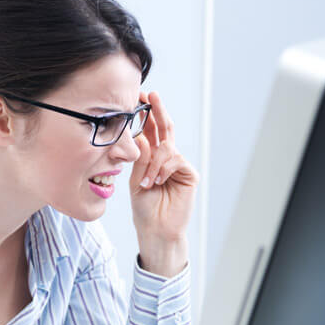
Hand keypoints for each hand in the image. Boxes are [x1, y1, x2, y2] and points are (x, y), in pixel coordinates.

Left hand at [129, 91, 198, 275]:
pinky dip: (163, 169)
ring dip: (154, 162)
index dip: (146, 114)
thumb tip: (140, 136)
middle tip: (152, 95)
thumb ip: (140, 159)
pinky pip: (175, 160)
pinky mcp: (189, 174)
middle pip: (164, 128)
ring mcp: (178, 165)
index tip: (138, 97)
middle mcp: (166, 158)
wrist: (155, 229)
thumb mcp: (135, 180)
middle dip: (158, 110)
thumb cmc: (144, 208)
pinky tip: (156, 182)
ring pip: (167, 148)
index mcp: (151, 157)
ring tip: (147, 181)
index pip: (150, 130)